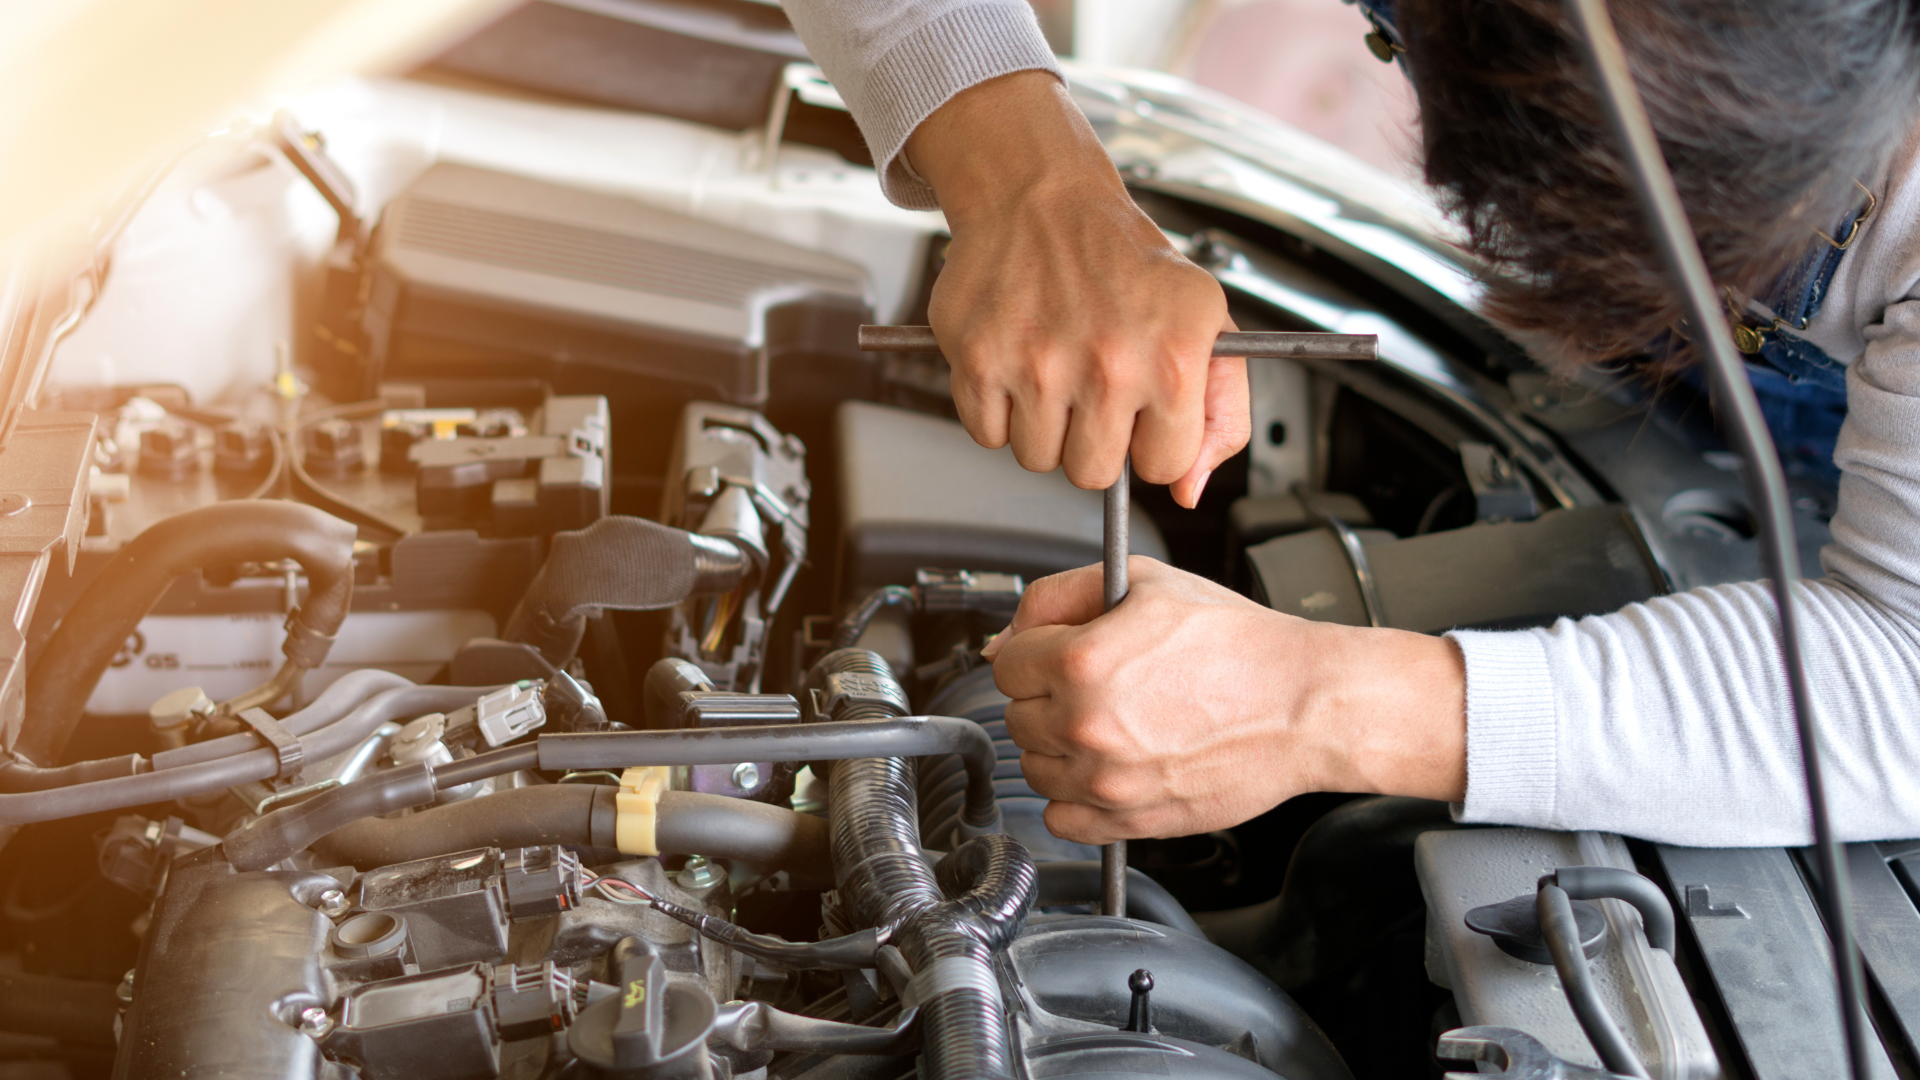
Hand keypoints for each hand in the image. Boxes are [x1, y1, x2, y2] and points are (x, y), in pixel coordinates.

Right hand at [907, 72, 1247, 507]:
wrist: (1041, 196)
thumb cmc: (1122, 260)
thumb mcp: (1206, 321)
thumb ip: (1222, 413)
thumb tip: (1189, 492)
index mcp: (1174, 357)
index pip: (1164, 467)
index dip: (1151, 441)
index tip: (1141, 408)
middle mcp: (1109, 363)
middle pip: (1093, 473)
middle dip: (1092, 438)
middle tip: (1090, 385)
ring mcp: (1040, 364)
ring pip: (1038, 459)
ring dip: (1043, 424)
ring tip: (1053, 366)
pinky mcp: (981, 359)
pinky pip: (988, 434)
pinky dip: (997, 408)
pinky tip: (1016, 360)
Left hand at [979, 558, 1467, 843]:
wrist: (1303, 704)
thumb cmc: (1239, 644)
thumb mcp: (1145, 582)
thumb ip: (1060, 595)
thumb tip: (1007, 634)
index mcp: (1081, 661)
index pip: (1006, 663)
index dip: (1034, 651)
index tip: (1058, 654)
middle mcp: (1086, 724)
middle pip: (1017, 715)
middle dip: (1046, 696)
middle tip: (1095, 685)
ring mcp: (1106, 779)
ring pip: (1034, 767)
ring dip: (1058, 747)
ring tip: (1109, 723)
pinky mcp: (1130, 820)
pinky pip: (1062, 818)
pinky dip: (1074, 798)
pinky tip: (1107, 768)